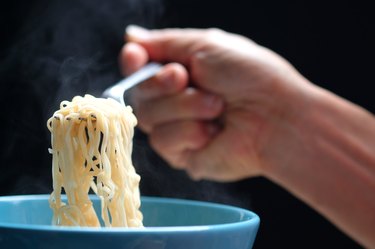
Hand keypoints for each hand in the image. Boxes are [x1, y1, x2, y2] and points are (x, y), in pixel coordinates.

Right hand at [119, 26, 315, 180]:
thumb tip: (130, 36)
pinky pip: (163, 141)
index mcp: (182, 70)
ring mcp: (178, 127)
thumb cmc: (251, 77)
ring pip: (147, 117)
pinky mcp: (183, 154)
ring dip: (183, 107)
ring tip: (216, 107)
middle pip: (138, 92)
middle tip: (187, 78)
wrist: (276, 118)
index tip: (135, 58)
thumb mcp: (207, 45)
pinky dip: (189, 132)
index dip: (132, 62)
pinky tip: (213, 132)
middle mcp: (176, 99)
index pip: (139, 66)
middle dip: (161, 83)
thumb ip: (165, 42)